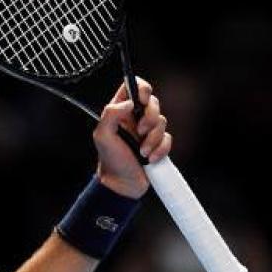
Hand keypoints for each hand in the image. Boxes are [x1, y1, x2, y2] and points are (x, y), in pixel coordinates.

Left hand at [93, 77, 170, 198]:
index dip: (142, 87)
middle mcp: (135, 118)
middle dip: (150, 118)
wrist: (122, 185)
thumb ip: (111, 114)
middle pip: (153, 102)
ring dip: (153, 139)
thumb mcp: (102, 136)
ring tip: (141, 152)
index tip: (142, 99)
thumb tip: (129, 102)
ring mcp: (148, 131)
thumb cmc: (110, 160)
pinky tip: (149, 159)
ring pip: (162, 122)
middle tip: (140, 132)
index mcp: (120, 111)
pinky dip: (160, 150)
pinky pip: (168, 139)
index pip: (133, 87)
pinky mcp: (158, 144)